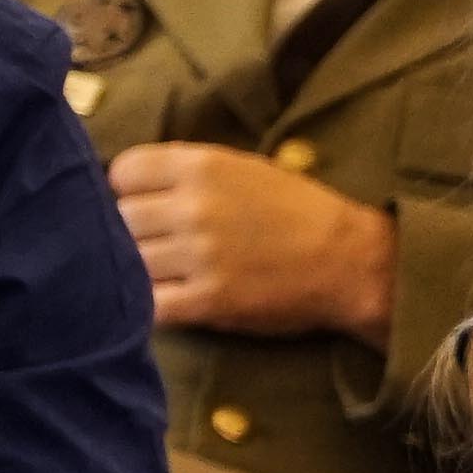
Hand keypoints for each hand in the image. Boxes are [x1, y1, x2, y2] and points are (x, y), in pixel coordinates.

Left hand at [107, 141, 396, 341]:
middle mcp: (194, 207)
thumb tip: (124, 180)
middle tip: (158, 242)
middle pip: (120, 218)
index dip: (128, 189)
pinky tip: (171, 300)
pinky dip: (152, 305)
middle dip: (133, 231)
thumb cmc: (295, 212)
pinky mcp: (208, 301)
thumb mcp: (243, 168)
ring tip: (169, 271)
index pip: (123, 171)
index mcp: (202, 166)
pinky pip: (149, 304)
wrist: (351, 262)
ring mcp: (199, 255)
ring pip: (129, 262)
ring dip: (142, 270)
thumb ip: (186, 170)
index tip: (145, 202)